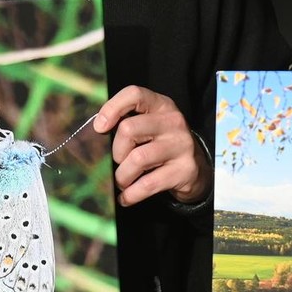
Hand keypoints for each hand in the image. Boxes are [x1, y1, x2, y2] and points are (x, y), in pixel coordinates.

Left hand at [95, 85, 209, 205]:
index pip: (134, 94)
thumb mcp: (149, 126)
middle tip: (119, 162)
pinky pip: (148, 184)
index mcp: (161, 105)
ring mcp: (181, 145)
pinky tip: (126, 197)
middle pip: (129, 129)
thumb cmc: (161, 144)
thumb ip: (126, 122)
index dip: (112, 108)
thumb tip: (96, 132)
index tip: (100, 128)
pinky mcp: (184, 170)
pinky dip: (131, 194)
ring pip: (137, 159)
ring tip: (122, 181)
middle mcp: (173, 121)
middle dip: (116, 151)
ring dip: (122, 176)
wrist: (196, 169)